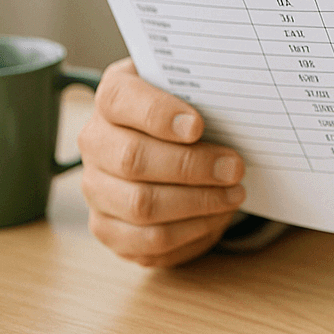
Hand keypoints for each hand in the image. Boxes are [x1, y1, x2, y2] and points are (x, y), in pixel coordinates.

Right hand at [77, 58, 246, 266]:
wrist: (171, 150)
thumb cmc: (186, 117)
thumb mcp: (194, 94)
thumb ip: (204, 94)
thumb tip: (237, 106)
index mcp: (113, 97)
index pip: (119, 99)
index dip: (157, 113)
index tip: (197, 126)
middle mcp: (95, 141)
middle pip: (132, 158)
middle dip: (191, 166)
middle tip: (234, 168)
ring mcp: (95, 187)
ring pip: (141, 204)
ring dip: (196, 203)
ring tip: (233, 194)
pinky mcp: (107, 227)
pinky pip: (147, 240)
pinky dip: (188, 231)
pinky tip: (214, 217)